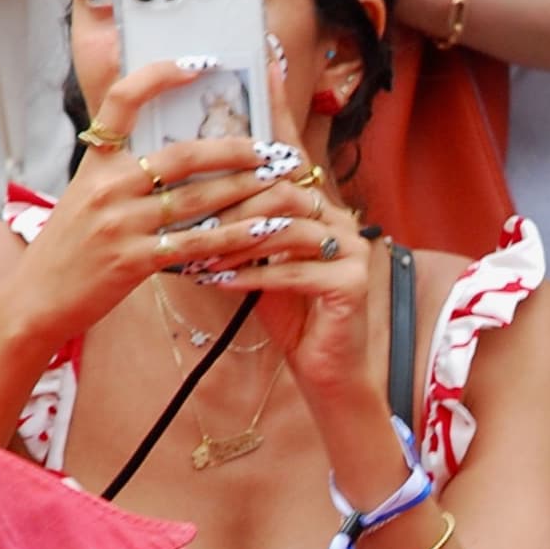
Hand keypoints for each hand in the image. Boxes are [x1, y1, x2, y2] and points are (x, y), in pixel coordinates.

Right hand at [0, 65, 299, 357]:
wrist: (36, 300)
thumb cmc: (67, 248)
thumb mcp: (84, 195)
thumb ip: (120, 171)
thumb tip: (171, 151)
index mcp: (95, 163)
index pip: (123, 101)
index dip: (161, 75)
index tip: (199, 63)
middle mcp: (108, 187)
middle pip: (182, 155)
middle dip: (234, 150)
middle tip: (270, 149)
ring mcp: (121, 223)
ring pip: (197, 198)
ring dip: (245, 190)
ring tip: (279, 184)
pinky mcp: (134, 260)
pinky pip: (195, 243)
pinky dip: (234, 236)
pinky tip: (264, 230)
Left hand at [215, 179, 381, 428]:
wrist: (325, 367)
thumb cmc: (293, 316)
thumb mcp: (261, 268)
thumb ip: (242, 240)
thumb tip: (195, 216)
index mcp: (325, 211)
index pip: (278, 181)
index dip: (235, 190)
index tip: (195, 207)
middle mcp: (344, 223)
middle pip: (285, 196)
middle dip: (235, 213)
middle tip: (196, 230)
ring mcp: (354, 251)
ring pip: (289, 231)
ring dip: (241, 245)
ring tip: (205, 260)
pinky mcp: (353, 282)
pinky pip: (294, 272)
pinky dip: (255, 277)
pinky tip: (223, 283)